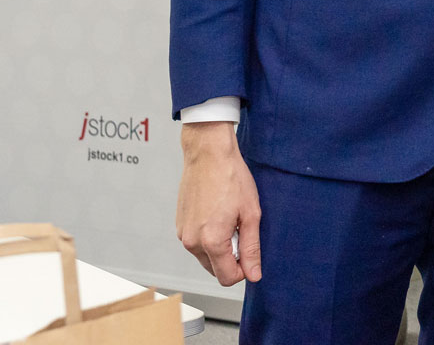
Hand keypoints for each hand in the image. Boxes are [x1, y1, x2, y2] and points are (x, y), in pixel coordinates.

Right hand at [176, 122, 261, 284]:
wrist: (208, 154)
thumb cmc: (231, 178)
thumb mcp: (251, 214)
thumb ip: (252, 248)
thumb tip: (254, 274)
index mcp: (211, 242)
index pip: (226, 278)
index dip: (243, 270)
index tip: (251, 254)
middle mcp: (192, 242)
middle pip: (214, 270)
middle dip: (231, 259)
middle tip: (242, 231)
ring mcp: (182, 234)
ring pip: (205, 257)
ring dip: (220, 248)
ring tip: (230, 220)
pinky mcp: (179, 225)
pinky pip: (196, 243)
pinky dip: (208, 238)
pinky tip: (218, 215)